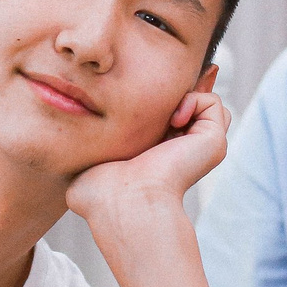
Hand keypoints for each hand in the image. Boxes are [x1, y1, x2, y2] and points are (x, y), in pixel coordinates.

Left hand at [65, 90, 229, 240]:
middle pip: (191, 103)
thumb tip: (73, 111)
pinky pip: (213, 102)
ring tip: (164, 113)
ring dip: (184, 94)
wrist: (124, 204)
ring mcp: (201, 145)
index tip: (141, 82)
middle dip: (177, 86)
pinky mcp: (213, 141)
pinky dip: (194, 99)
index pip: (167, 112)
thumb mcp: (89, 152)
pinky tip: (173, 119)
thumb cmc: (100, 189)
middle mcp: (182, 148)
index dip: (158, 93)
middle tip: (157, 84)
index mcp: (157, 152)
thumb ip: (86, 135)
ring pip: (206, 101)